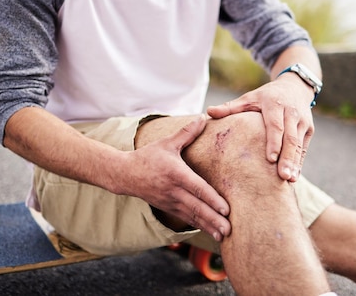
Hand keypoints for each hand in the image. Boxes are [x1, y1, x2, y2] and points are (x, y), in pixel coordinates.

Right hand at [121, 115, 230, 240]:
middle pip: (197, 207)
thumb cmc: (148, 156)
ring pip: (193, 216)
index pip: (197, 189)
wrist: (125, 174)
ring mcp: (170, 202)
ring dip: (209, 227)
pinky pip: (186, 219)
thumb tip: (202, 118)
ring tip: (223, 236)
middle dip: (214, 219)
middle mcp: (173, 191)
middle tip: (229, 229)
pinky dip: (199, 226)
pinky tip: (210, 232)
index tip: (226, 209)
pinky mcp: (167, 208)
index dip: (212, 200)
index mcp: (176, 174)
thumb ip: (186, 133)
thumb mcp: (167, 143)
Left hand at [206, 76, 314, 181]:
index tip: (270, 159)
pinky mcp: (309, 129)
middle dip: (288, 157)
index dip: (274, 142)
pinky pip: (304, 148)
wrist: (294, 87)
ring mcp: (303, 121)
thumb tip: (208, 112)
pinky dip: (300, 162)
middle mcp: (291, 112)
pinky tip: (294, 177)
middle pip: (290, 138)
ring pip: (299, 144)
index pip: (275, 125)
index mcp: (275, 104)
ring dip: (295, 162)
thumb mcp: (249, 97)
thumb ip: (230, 107)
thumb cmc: (265, 96)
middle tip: (283, 176)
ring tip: (290, 180)